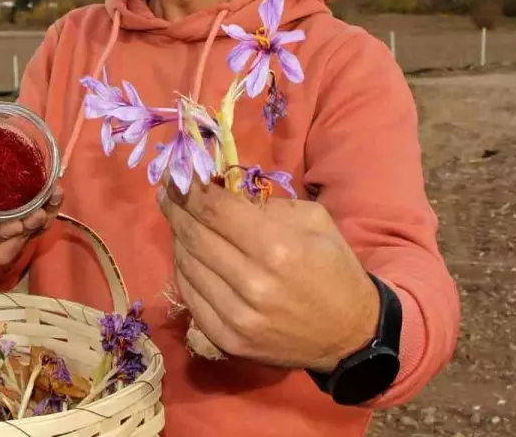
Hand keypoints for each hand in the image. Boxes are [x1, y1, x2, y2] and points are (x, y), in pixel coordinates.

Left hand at [158, 182, 379, 371]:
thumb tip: (223, 192)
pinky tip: (186, 255)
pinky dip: (183, 272)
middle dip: (176, 208)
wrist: (349, 335)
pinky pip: (190, 298)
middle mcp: (252, 283)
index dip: (189, 189)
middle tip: (165, 191)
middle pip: (195, 236)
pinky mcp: (227, 340)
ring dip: (177, 238)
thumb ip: (268, 205)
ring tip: (177, 220)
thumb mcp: (315, 220)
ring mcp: (236, 317)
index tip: (175, 174)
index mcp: (277, 248)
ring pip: (187, 266)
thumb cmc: (335, 269)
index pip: (215, 210)